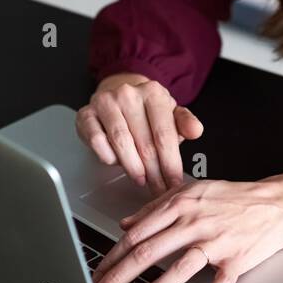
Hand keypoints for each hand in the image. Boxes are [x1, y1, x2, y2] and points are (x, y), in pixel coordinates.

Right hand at [75, 73, 203, 194]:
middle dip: (154, 172)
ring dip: (132, 167)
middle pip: (144, 142)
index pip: (164, 134)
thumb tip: (196, 131)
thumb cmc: (147, 111)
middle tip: (159, 190)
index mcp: (153, 92)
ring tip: (141, 180)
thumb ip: (185, 123)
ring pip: (121, 143)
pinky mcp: (86, 114)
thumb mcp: (170, 113)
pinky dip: (107, 156)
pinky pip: (97, 141)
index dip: (171, 164)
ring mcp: (105, 102)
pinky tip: (116, 163)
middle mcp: (128, 94)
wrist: (117, 94)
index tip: (175, 183)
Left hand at [90, 177, 282, 282]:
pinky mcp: (238, 259)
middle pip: (150, 250)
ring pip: (181, 267)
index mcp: (181, 203)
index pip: (138, 232)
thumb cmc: (233, 198)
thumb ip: (156, 207)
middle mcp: (196, 221)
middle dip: (121, 275)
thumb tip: (125, 224)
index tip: (98, 272)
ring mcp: (217, 241)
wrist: (276, 204)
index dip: (114, 255)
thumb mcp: (192, 192)